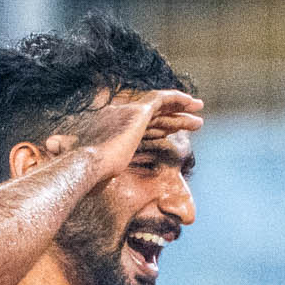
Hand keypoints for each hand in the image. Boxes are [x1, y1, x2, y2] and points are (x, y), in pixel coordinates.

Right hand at [46, 88, 202, 179]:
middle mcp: (116, 115)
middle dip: (171, 118)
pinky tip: (192, 103)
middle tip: (190, 122)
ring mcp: (127, 112)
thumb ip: (100, 174)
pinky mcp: (138, 111)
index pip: (137, 127)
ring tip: (199, 111)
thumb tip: (88, 185)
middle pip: (151, 116)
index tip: (169, 132)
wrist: (85, 165)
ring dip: (180, 109)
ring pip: (160, 106)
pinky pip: (163, 99)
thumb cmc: (86, 177)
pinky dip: (178, 99)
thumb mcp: (95, 175)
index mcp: (108, 129)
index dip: (156, 128)